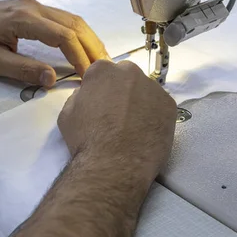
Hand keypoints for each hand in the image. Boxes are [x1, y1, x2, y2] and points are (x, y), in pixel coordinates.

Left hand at [0, 0, 108, 86]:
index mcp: (24, 18)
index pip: (63, 36)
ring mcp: (34, 4)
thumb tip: (52, 80)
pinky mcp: (33, 8)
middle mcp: (34, 6)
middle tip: (105, 69)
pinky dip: (78, 34)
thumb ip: (23, 69)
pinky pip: (63, 19)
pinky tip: (83, 47)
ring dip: (88, 39)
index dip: (79, 56)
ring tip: (100, 60)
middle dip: (92, 46)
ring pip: (72, 19)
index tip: (88, 75)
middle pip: (74, 24)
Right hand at [57, 60, 176, 182]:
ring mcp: (152, 87)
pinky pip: (160, 105)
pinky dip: (155, 115)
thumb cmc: (87, 140)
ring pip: (145, 90)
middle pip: (126, 77)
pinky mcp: (169, 104)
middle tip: (117, 114)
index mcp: (102, 70)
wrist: (114, 166)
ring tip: (133, 127)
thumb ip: (79, 97)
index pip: (101, 72)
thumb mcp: (67, 114)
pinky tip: (145, 132)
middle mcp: (129, 72)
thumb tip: (88, 96)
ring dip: (139, 102)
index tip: (100, 104)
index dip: (100, 89)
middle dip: (122, 91)